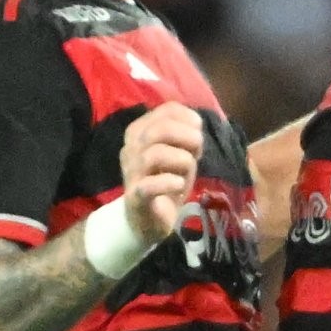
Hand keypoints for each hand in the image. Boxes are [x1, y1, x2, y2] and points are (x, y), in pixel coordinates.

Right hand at [120, 102, 205, 245]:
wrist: (148, 220)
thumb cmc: (164, 181)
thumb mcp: (178, 153)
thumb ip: (185, 136)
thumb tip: (196, 124)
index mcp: (139, 131)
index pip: (166, 110)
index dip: (188, 119)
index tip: (198, 133)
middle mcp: (131, 148)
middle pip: (158, 129)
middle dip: (186, 136)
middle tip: (198, 150)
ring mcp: (131, 173)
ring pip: (154, 155)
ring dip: (181, 159)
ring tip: (190, 168)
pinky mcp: (135, 197)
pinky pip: (148, 186)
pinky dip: (168, 182)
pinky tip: (179, 184)